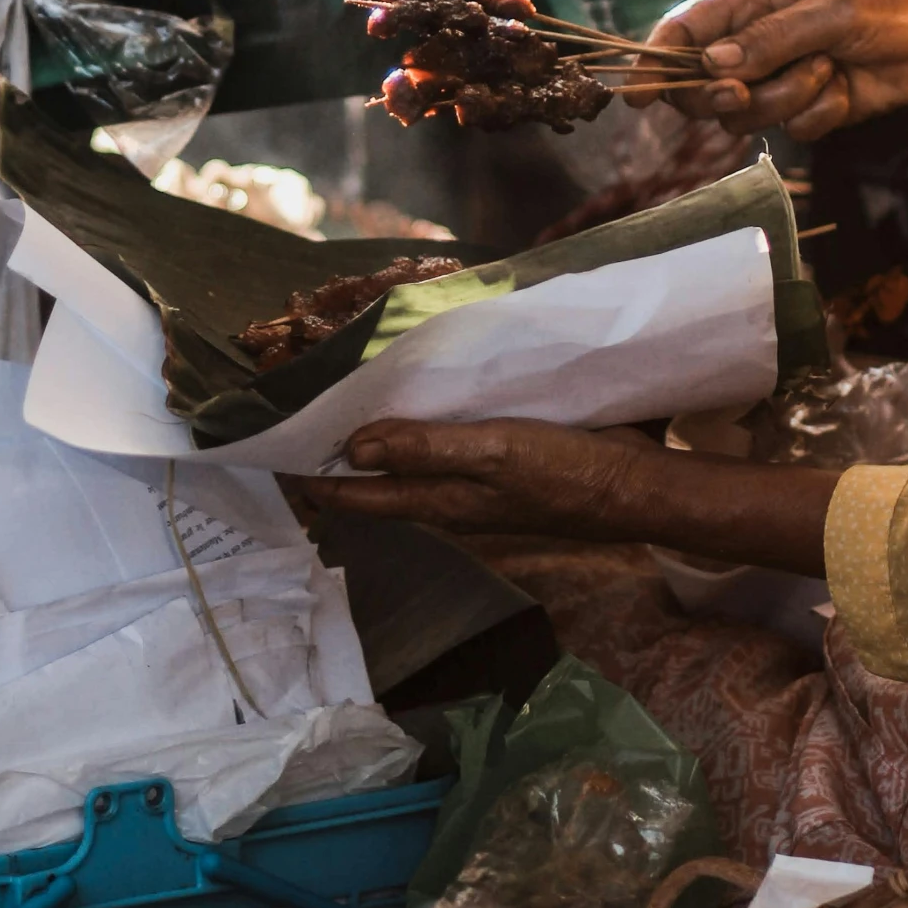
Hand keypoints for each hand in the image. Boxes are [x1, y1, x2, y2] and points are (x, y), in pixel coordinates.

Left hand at [300, 417, 837, 577]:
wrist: (641, 489)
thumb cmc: (568, 471)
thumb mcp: (494, 453)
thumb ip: (425, 450)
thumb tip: (352, 448)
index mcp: (441, 501)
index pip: (357, 494)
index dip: (311, 477)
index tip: (266, 455)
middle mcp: (451, 500)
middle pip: (376, 484)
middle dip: (333, 459)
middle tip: (293, 422)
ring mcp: (478, 489)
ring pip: (407, 469)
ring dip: (372, 445)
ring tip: (340, 410)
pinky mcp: (503, 471)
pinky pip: (442, 453)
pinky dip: (415, 433)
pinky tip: (419, 406)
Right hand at [630, 0, 907, 140]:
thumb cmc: (893, 1)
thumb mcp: (834, 10)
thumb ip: (772, 36)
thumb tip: (715, 62)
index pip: (684, 28)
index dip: (655, 59)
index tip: (639, 93)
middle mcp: (756, 36)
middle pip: (702, 81)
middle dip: (723, 92)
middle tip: (742, 93)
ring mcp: (780, 73)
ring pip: (746, 111)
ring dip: (787, 98)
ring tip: (828, 72)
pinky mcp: (808, 105)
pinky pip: (790, 127)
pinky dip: (819, 112)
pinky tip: (847, 88)